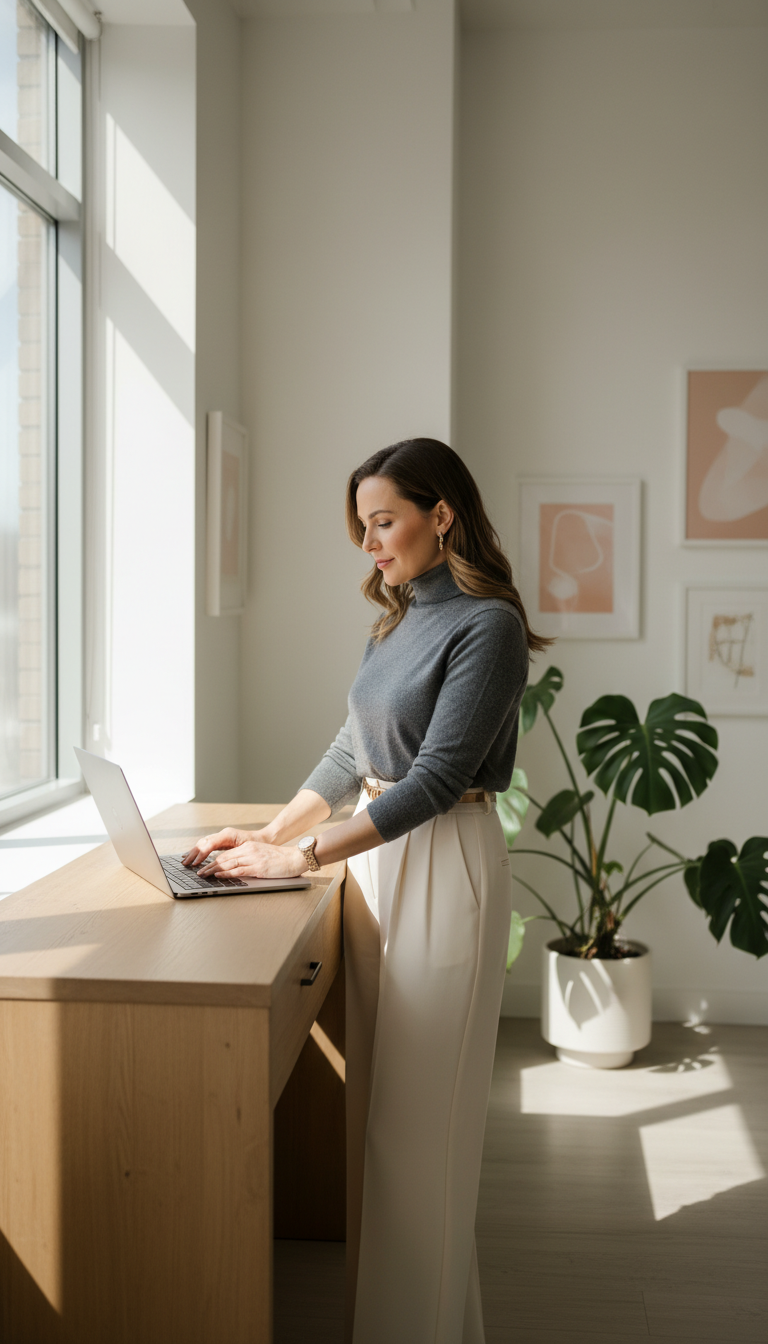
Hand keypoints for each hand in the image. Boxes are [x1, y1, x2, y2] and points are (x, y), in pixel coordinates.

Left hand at [183, 829, 307, 879]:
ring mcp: (253, 859)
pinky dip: (226, 873)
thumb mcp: (262, 855)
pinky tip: (219, 875)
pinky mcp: (258, 867)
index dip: (213, 861)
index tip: (204, 866)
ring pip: (228, 864)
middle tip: (199, 872)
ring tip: (203, 875)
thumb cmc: (280, 859)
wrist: (295, 858)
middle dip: (209, 866)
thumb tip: (235, 868)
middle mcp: (248, 850)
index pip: (226, 854)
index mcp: (249, 847)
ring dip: (213, 870)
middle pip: (224, 858)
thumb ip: (248, 859)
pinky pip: (238, 870)